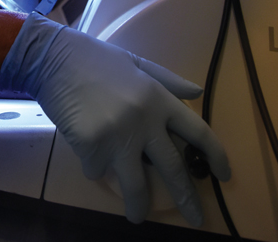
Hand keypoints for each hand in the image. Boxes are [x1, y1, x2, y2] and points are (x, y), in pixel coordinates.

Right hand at [0, 13, 229, 224]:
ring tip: (137, 217)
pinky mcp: (93, 146)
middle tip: (196, 219)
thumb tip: (198, 93)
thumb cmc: (94, 59)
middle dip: (187, 198)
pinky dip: (93, 165)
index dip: (215, 155)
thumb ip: (168, 80)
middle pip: (173, 168)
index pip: (198, 131)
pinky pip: (97, 169)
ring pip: (136, 185)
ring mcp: (118, 136)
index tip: (224, 175)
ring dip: (138, 206)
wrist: (53, 59)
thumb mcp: (136, 63)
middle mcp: (145, 120)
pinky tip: (84, 147)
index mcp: (159, 99)